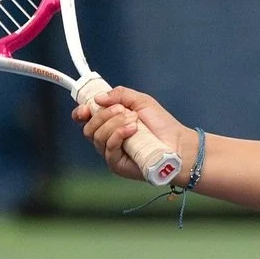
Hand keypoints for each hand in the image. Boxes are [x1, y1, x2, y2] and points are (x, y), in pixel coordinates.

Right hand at [72, 86, 186, 180]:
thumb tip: (97, 98)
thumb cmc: (162, 124)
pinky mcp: (117, 164)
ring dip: (114, 124)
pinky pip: (108, 148)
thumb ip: (120, 94)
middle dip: (103, 115)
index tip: (86, 107)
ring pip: (97, 136)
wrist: (178, 143)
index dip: (80, 113)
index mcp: (109, 123)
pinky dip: (118, 135)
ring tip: (134, 121)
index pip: (85, 120)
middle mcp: (107, 139)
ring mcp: (111, 153)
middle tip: (124, 111)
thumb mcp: (141, 101)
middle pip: (88, 128)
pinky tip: (132, 130)